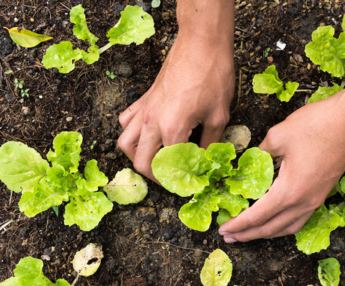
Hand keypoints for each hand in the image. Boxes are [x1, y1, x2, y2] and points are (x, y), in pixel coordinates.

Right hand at [117, 35, 234, 181]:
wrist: (201, 43)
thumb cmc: (213, 76)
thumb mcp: (219, 116)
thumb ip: (210, 144)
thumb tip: (206, 162)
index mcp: (172, 129)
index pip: (168, 167)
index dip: (179, 181)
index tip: (190, 183)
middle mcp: (152, 122)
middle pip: (141, 162)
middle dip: (155, 177)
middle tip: (172, 179)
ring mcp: (144, 109)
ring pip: (125, 143)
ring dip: (138, 157)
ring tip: (155, 161)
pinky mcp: (144, 99)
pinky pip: (127, 121)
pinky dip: (132, 134)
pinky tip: (147, 135)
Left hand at [218, 92, 344, 242]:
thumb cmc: (318, 125)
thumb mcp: (278, 136)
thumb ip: (259, 153)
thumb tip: (249, 161)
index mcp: (289, 191)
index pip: (256, 216)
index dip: (238, 225)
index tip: (223, 230)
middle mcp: (303, 202)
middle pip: (271, 228)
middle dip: (248, 234)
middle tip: (229, 236)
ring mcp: (316, 199)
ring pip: (287, 227)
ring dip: (266, 233)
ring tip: (249, 233)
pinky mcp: (323, 193)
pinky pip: (300, 219)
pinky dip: (283, 225)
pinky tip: (276, 220)